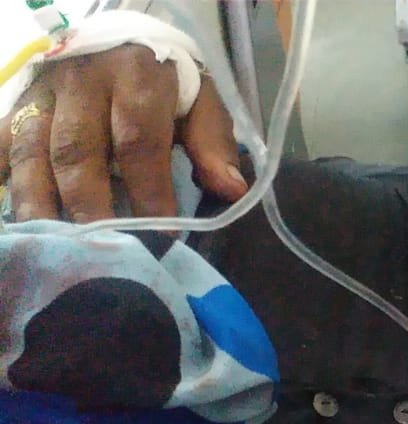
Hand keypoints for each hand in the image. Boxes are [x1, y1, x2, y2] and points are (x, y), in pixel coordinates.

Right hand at [0, 44, 247, 221]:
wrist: (120, 40)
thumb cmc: (167, 82)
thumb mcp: (201, 100)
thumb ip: (212, 143)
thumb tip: (232, 189)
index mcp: (135, 74)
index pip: (138, 139)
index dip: (149, 190)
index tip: (163, 234)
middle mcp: (81, 80)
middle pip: (77, 150)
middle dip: (90, 205)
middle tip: (105, 247)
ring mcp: (43, 92)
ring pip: (31, 151)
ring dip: (40, 201)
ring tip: (57, 242)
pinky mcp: (18, 103)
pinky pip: (3, 144)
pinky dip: (7, 179)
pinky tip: (20, 217)